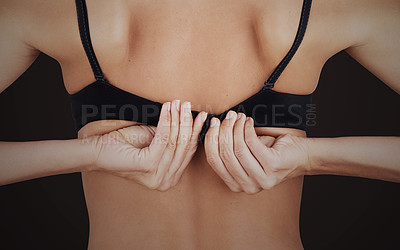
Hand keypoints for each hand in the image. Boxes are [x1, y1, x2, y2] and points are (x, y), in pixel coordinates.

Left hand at [87, 100, 206, 190]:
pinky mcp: (148, 165)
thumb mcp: (154, 141)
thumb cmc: (124, 145)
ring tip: (178, 103)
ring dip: (178, 119)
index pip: (187, 153)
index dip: (194, 132)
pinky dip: (167, 120)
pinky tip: (167, 108)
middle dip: (188, 123)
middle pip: (184, 147)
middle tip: (188, 105)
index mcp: (169, 178)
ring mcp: (157, 175)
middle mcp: (166, 182)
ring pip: (175, 142)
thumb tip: (192, 121)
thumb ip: (172, 137)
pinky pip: (164, 138)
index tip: (201, 115)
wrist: (97, 151)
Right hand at [204, 111, 308, 193]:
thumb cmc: (271, 153)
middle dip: (223, 131)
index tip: (212, 124)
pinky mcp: (272, 166)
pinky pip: (252, 143)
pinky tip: (249, 122)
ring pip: (238, 149)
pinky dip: (247, 129)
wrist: (300, 156)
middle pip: (225, 154)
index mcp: (236, 185)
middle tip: (227, 117)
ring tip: (239, 117)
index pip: (214, 162)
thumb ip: (229, 148)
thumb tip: (213, 126)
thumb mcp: (245, 155)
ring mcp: (260, 178)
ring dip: (236, 128)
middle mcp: (247, 186)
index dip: (211, 140)